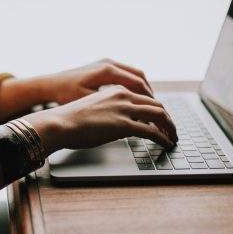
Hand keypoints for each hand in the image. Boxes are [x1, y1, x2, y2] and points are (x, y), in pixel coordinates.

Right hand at [23, 85, 176, 154]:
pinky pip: (152, 131)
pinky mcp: (124, 125)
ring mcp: (125, 109)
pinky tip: (166, 144)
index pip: (144, 97)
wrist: (59, 123)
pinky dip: (163, 138)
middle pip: (156, 104)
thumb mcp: (93, 109)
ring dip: (170, 127)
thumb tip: (115, 125)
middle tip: (171, 129)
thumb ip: (108, 112)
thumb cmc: (69, 119)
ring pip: (159, 115)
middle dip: (167, 118)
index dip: (156, 109)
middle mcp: (123, 95)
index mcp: (116, 90)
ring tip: (173, 137)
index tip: (160, 119)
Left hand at [40, 59, 152, 104]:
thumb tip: (131, 115)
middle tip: (157, 109)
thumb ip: (110, 106)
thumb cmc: (65, 95)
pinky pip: (125, 73)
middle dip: (150, 94)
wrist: (50, 84)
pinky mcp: (102, 65)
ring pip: (134, 74)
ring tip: (149, 104)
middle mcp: (108, 63)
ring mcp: (106, 62)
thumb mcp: (87, 102)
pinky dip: (133, 85)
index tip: (156, 111)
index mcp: (107, 71)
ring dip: (143, 89)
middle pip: (139, 77)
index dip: (149, 99)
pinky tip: (134, 97)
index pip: (137, 84)